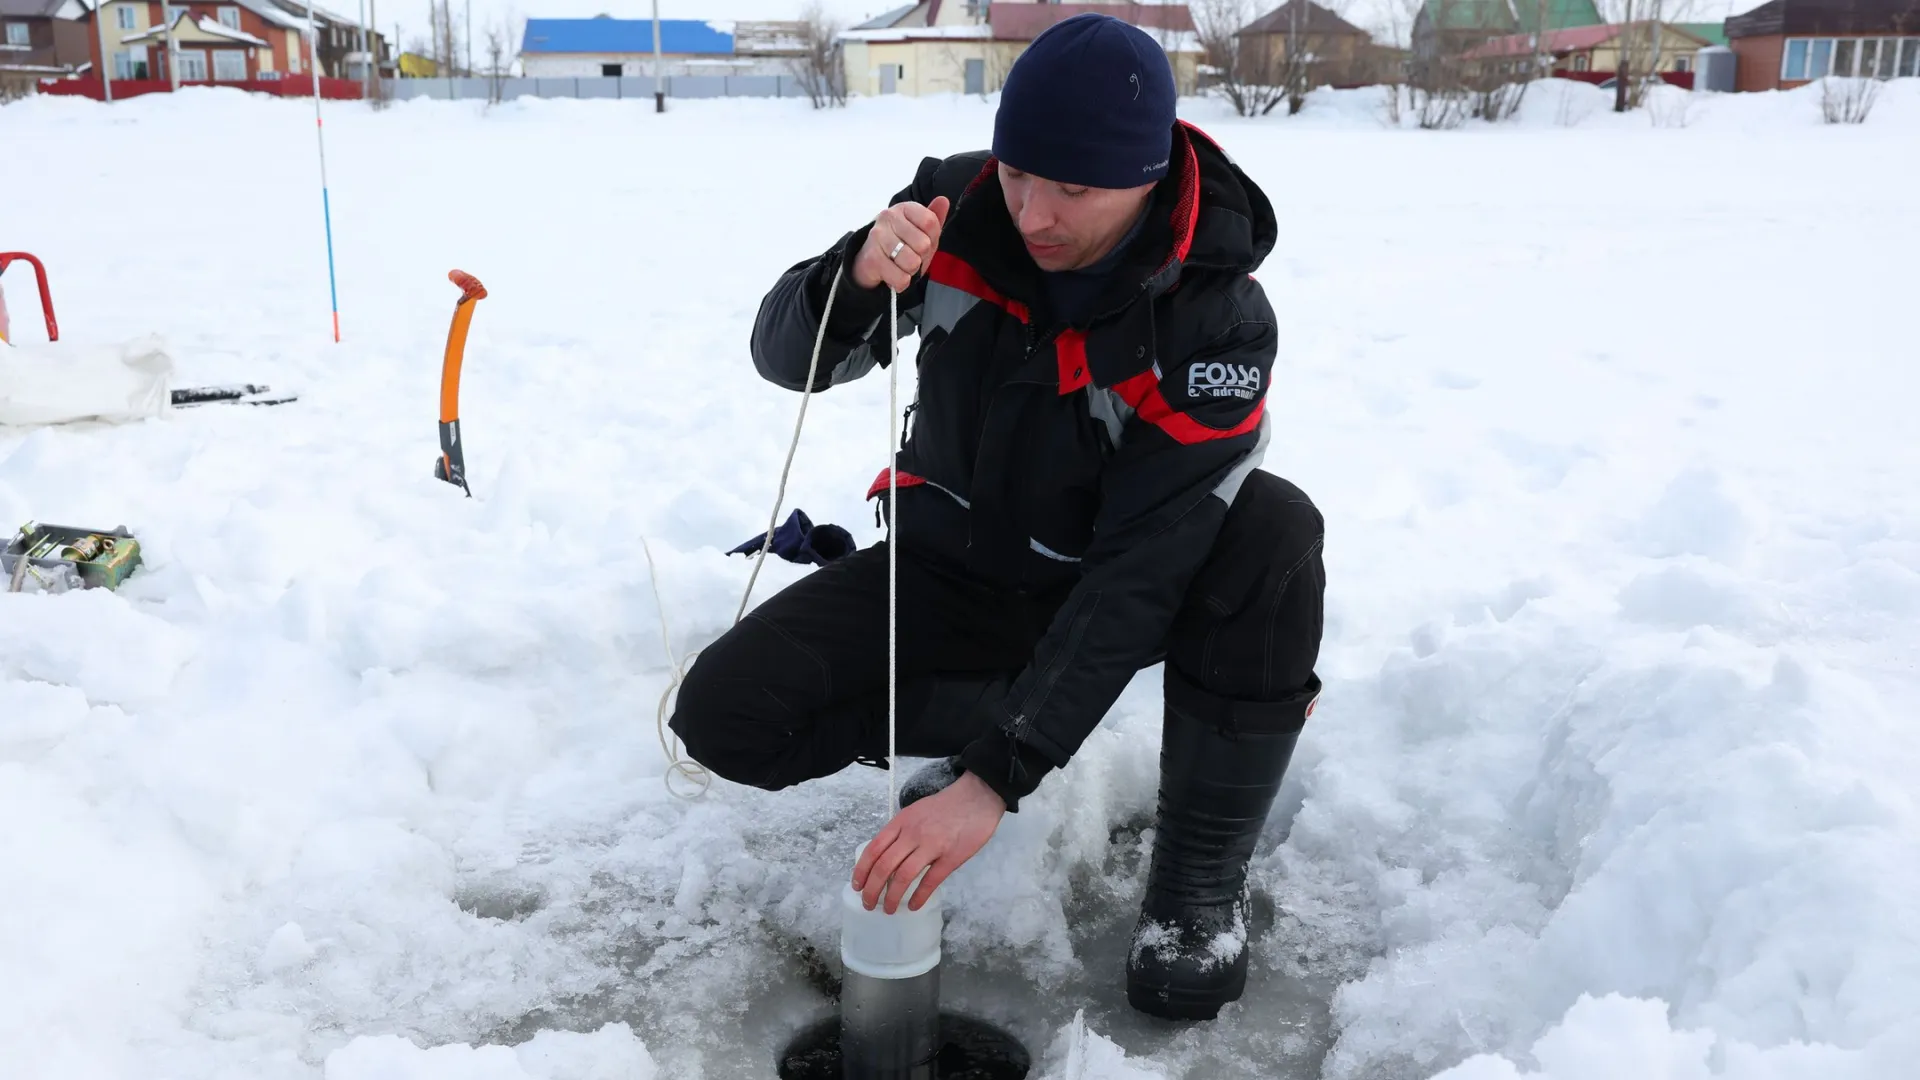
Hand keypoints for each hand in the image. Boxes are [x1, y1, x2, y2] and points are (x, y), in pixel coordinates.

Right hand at [851, 196, 951, 292]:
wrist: (868, 262)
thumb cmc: (899, 246)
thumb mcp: (920, 232)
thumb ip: (934, 219)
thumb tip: (944, 200)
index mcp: (904, 208)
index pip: (931, 223)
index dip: (932, 240)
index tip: (921, 243)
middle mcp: (889, 217)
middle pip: (923, 244)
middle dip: (921, 257)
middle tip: (909, 256)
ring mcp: (878, 236)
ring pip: (912, 263)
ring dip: (910, 271)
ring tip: (900, 265)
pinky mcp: (872, 258)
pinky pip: (901, 278)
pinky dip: (901, 282)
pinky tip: (892, 275)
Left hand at [852, 769, 1004, 912]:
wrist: (977, 796)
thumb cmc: (946, 805)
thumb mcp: (915, 811)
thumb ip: (901, 831)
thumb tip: (886, 856)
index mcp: (901, 822)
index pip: (874, 849)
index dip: (862, 870)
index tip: (857, 886)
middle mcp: (912, 834)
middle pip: (884, 866)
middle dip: (872, 890)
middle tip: (869, 904)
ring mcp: (932, 846)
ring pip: (903, 876)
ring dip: (892, 897)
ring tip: (888, 909)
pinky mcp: (951, 857)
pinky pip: (931, 881)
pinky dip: (919, 897)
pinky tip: (913, 906)